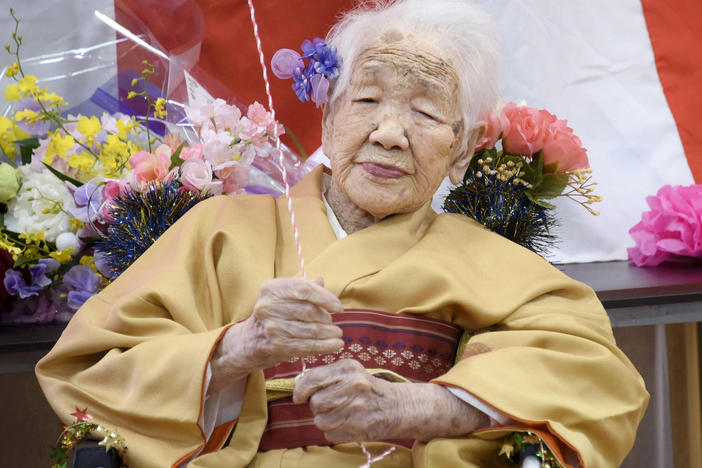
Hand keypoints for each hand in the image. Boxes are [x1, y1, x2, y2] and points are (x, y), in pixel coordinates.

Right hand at [209, 277, 343, 392]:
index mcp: (271, 288)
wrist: (249, 342)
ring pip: (310, 329)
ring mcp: (271, 327)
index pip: (304, 289)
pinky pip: (307, 346)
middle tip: (334, 324)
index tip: (339, 307)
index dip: (325, 297)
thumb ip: (302, 288)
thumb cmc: (272, 316)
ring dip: (329, 334)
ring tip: (337, 335)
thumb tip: (321, 281)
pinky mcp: (275, 346)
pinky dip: (325, 346)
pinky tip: (336, 346)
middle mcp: (268, 306)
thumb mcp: (283, 297)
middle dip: (326, 318)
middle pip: (308, 310)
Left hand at [293, 359, 398, 442]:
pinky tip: (347, 423)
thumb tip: (298, 386)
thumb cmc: (367, 389)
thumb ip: (325, 376)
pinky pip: (329, 434)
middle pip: (315, 402)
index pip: (313, 378)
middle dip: (318, 406)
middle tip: (332, 404)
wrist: (398, 406)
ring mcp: (356, 408)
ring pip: (320, 420)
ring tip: (340, 414)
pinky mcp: (358, 428)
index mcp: (348, 368)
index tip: (299, 397)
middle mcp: (353, 386)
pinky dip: (334, 431)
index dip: (301, 390)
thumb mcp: (350, 373)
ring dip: (325, 420)